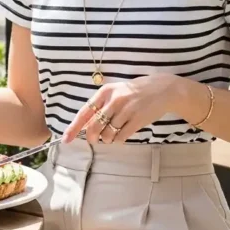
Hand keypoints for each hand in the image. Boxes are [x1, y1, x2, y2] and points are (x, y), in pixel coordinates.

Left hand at [62, 75, 179, 144]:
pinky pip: (120, 137)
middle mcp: (114, 100)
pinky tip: (123, 133)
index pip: (84, 112)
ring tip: (113, 133)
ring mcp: (126, 110)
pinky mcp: (137, 120)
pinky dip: (118, 140)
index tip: (66, 139)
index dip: (73, 127)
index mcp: (105, 92)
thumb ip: (101, 106)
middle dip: (91, 137)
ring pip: (107, 134)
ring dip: (107, 139)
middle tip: (95, 139)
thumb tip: (84, 126)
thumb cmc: (136, 92)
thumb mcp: (116, 93)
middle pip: (93, 127)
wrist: (163, 89)